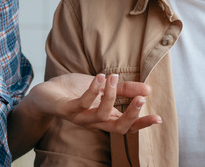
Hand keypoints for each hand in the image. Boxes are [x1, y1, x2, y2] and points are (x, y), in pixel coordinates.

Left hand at [28, 73, 161, 133]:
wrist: (45, 92)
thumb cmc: (74, 91)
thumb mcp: (103, 86)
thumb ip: (124, 89)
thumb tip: (149, 89)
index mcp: (104, 117)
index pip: (127, 126)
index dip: (142, 124)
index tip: (159, 118)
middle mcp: (94, 121)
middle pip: (117, 128)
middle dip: (131, 114)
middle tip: (142, 98)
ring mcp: (80, 117)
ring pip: (101, 115)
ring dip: (110, 95)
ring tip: (113, 77)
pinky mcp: (66, 110)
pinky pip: (82, 103)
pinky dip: (93, 90)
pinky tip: (99, 77)